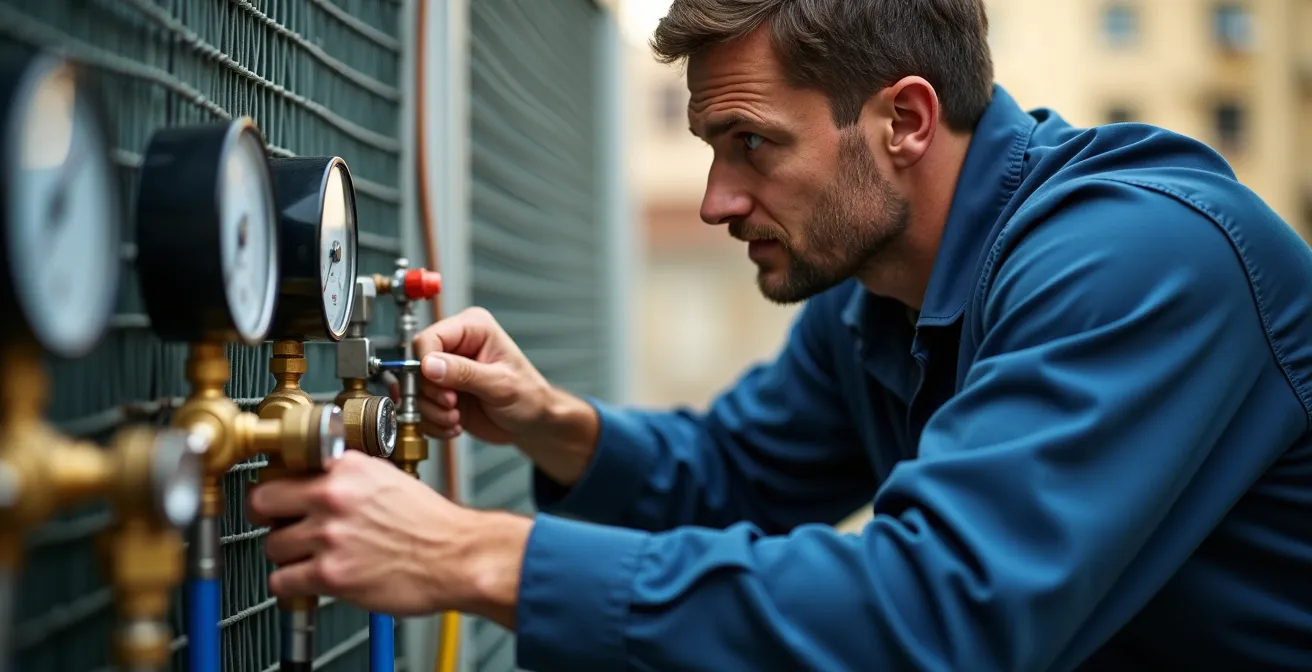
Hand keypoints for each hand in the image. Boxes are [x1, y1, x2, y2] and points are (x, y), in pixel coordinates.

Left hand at [246, 451, 531, 621]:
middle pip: (262, 503)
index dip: (278, 486)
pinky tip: (309, 579)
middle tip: (283, 526)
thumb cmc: (431, 522)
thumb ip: (347, 475)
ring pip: (272, 545)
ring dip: (287, 554)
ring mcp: (329, 536)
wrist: (458, 555)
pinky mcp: (331, 574)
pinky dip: (291, 584)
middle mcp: (334, 497)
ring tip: (311, 556)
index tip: (279, 497)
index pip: (282, 469)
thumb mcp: (387, 477)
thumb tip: (314, 477)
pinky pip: (282, 581)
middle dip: (270, 518)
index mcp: (347, 468)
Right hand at [411, 307, 551, 443]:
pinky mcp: (441, 393)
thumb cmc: (529, 395)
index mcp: (472, 328)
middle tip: (452, 406)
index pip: (430, 338)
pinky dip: (433, 422)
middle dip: (431, 394)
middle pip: (416, 366)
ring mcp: (446, 371)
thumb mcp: (501, 384)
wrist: (533, 421)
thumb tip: (430, 365)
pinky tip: (454, 424)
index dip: (426, 365)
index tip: (442, 388)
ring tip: (455, 418)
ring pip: (415, 390)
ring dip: (432, 412)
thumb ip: (465, 373)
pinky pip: (420, 408)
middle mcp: (455, 346)